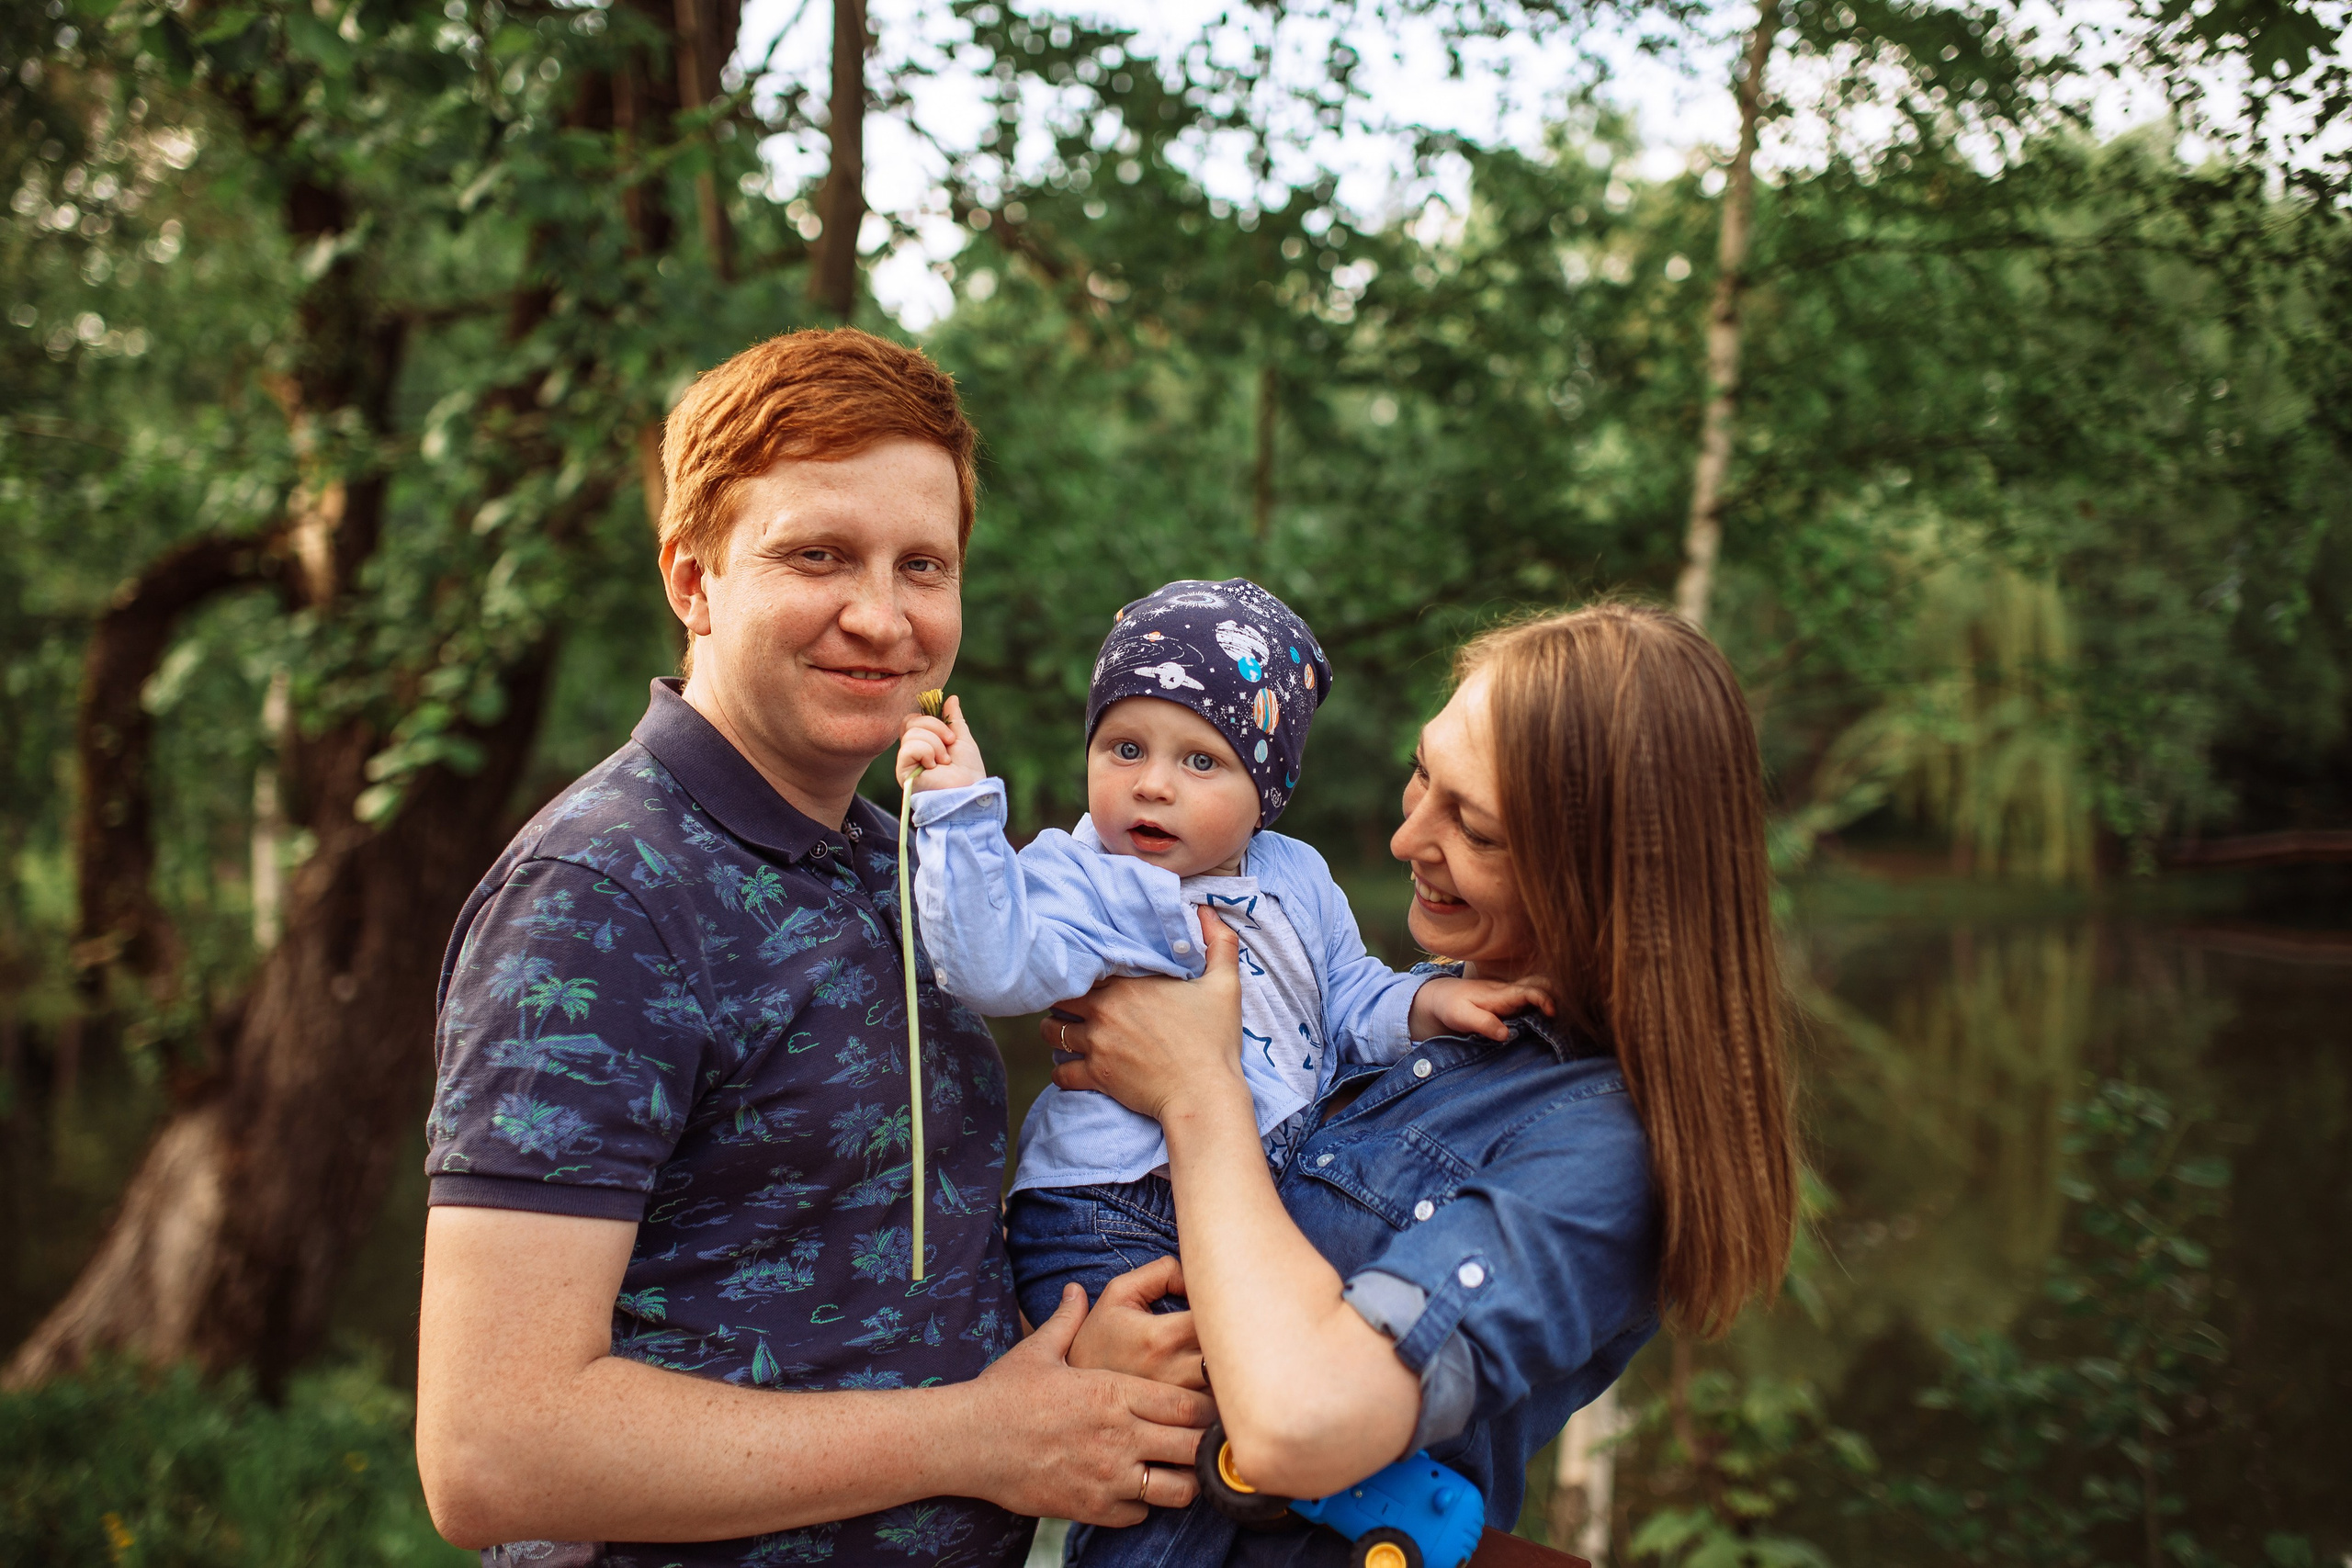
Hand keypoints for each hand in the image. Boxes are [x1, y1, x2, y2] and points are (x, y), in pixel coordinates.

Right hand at [897, 695, 986, 792]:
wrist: (968, 791)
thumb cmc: (968, 772)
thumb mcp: (962, 739)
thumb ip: (954, 719)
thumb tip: (951, 698)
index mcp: (923, 743)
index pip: (914, 719)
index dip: (931, 719)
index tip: (951, 735)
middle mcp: (912, 752)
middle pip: (911, 721)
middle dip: (936, 729)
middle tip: (949, 746)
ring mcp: (906, 761)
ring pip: (912, 733)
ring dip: (936, 745)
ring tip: (943, 762)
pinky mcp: (903, 771)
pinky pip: (909, 747)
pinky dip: (927, 752)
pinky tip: (933, 766)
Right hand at [962, 1282, 1207, 1524]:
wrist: (965, 1443)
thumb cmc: (1003, 1394)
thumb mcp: (1039, 1350)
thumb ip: (1067, 1319)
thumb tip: (1075, 1290)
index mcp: (1114, 1392)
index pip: (1187, 1404)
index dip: (1205, 1407)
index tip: (1208, 1406)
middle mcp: (1119, 1436)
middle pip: (1193, 1447)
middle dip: (1204, 1444)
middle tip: (1202, 1440)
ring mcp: (1107, 1477)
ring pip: (1178, 1490)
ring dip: (1183, 1480)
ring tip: (1173, 1469)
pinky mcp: (1091, 1508)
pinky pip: (1141, 1515)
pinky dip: (1144, 1505)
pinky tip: (1132, 1488)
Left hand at [1047, 908, 1246, 1122]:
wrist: (1205, 1095)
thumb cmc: (1214, 1041)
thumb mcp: (1225, 985)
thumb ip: (1219, 943)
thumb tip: (1207, 911)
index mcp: (1128, 984)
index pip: (1086, 964)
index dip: (1082, 968)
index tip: (1087, 973)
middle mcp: (1104, 1010)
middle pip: (1060, 997)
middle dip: (1062, 999)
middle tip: (1073, 1003)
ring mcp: (1096, 1044)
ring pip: (1051, 1032)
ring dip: (1055, 1031)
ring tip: (1066, 1032)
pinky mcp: (1096, 1076)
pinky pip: (1060, 1073)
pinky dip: (1061, 1071)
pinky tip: (1069, 1068)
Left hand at [1407, 974, 1553, 1042]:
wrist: (1440, 996)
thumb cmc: (1451, 1006)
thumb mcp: (1462, 1017)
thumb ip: (1484, 1023)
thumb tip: (1506, 1034)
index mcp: (1500, 994)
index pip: (1529, 991)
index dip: (1544, 999)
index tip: (1553, 1013)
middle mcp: (1509, 991)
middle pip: (1540, 983)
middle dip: (1557, 993)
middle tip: (1567, 1013)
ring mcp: (1510, 994)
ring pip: (1538, 988)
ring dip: (1553, 997)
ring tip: (1563, 1017)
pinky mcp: (1509, 1000)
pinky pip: (1532, 996)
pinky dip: (1544, 1002)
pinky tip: (1549, 1018)